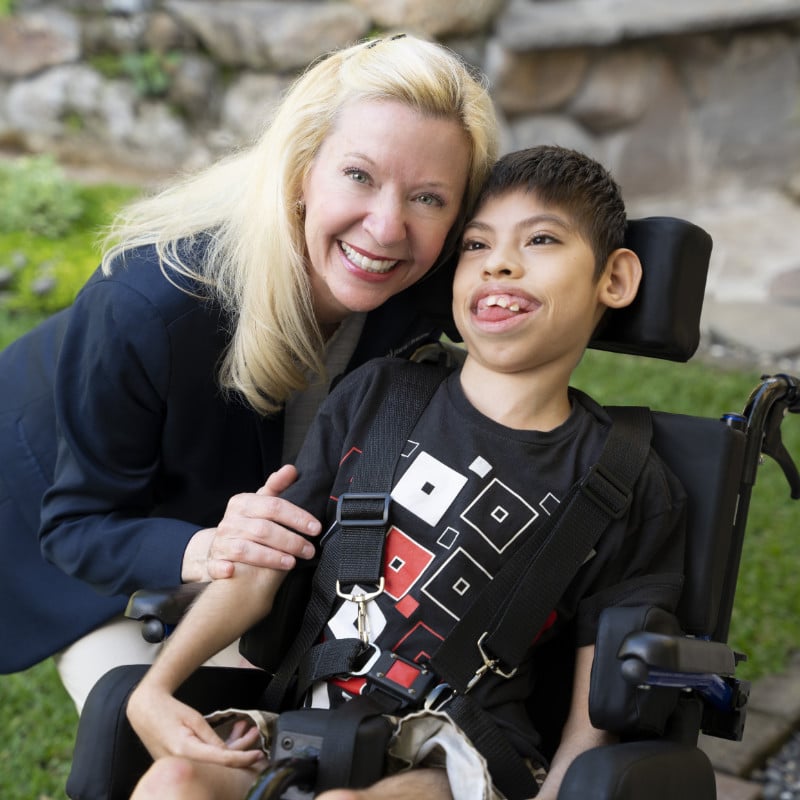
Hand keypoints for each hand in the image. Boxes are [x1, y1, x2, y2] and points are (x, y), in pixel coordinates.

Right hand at [127, 681, 264, 768]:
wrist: (145, 710)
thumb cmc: (168, 710)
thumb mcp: (194, 719)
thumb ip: (211, 737)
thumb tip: (228, 753)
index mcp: (186, 750)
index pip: (221, 759)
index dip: (242, 758)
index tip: (257, 754)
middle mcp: (181, 763)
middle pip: (218, 764)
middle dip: (239, 750)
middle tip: (254, 735)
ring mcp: (178, 765)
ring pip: (212, 762)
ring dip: (230, 748)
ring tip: (244, 730)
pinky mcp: (178, 763)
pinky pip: (203, 760)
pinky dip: (218, 750)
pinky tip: (231, 738)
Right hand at [182, 465, 321, 581]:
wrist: (221, 546)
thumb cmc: (248, 523)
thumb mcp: (260, 503)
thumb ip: (276, 487)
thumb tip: (291, 469)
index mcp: (242, 503)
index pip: (273, 506)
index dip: (297, 517)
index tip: (316, 528)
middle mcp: (230, 521)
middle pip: (263, 529)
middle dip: (290, 541)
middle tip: (309, 550)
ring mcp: (221, 542)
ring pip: (246, 549)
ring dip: (270, 557)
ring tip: (292, 563)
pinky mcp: (215, 563)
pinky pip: (216, 566)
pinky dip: (223, 568)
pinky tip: (232, 571)